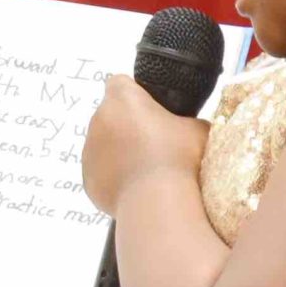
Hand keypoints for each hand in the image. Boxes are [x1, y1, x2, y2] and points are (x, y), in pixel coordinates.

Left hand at [81, 74, 208, 214]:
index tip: (152, 110)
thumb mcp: (198, 129)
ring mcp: (89, 151)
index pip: (120, 83)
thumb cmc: (178, 158)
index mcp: (121, 99)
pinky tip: (136, 188)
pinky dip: (114, 177)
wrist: (157, 203)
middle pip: (111, 116)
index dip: (136, 94)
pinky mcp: (88, 180)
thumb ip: (188, 120)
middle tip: (155, 144)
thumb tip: (189, 127)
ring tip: (147, 170)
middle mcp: (98, 120)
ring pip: (104, 145)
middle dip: (128, 126)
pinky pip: (101, 172)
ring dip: (120, 152)